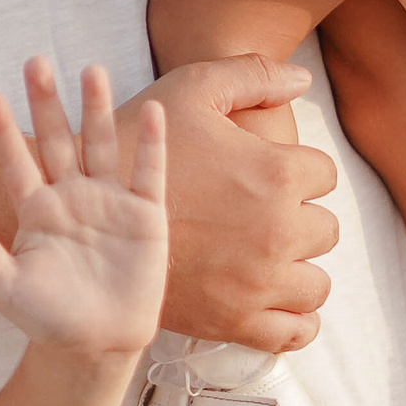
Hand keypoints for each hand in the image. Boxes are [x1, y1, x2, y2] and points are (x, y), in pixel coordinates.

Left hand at [0, 60, 165, 366]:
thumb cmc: (47, 318)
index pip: (16, 160)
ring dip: (97, 108)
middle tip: (35, 62)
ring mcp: (109, 202)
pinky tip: (155, 110)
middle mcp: (71, 196)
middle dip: (46, 102)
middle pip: (58, 139)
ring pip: (102, 144)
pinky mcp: (145, 215)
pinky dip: (152, 143)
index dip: (3, 129)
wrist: (96, 345)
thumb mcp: (5, 286)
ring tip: (90, 70)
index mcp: (36, 209)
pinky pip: (149, 173)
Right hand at [144, 56, 336, 347]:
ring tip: (269, 254)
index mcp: (276, 173)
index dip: (298, 169)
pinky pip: (294, 331)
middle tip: (263, 212)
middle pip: (325, 228)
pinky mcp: (235, 320)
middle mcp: (278, 231)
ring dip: (299, 266)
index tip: (272, 172)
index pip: (324, 174)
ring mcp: (259, 282)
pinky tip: (279, 299)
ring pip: (316, 282)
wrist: (81, 216)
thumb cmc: (134, 144)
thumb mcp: (191, 90)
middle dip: (300, 217)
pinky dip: (296, 319)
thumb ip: (253, 74)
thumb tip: (302, 80)